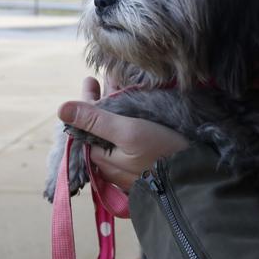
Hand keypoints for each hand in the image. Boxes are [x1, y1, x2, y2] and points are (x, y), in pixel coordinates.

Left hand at [58, 77, 187, 191]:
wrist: (197, 179)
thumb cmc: (162, 154)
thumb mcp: (128, 131)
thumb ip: (96, 120)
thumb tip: (61, 108)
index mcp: (102, 159)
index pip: (86, 128)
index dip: (88, 102)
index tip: (91, 80)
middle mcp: (112, 167)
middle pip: (98, 130)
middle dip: (99, 103)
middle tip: (98, 79)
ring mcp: (129, 169)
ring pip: (114, 134)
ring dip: (114, 109)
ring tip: (116, 85)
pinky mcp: (145, 168)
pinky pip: (128, 141)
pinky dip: (128, 121)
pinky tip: (133, 106)